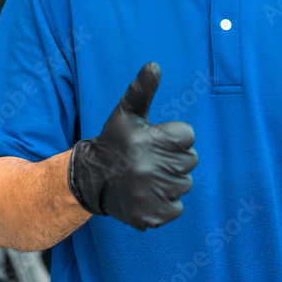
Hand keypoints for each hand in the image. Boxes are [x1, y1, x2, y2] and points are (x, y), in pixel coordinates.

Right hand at [68, 62, 196, 229]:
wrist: (92, 179)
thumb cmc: (115, 141)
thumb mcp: (127, 112)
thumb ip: (142, 88)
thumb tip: (155, 65)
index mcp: (148, 139)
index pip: (188, 136)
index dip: (172, 137)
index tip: (153, 140)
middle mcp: (150, 168)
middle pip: (190, 161)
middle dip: (173, 158)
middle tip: (148, 159)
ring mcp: (152, 194)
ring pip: (184, 184)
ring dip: (170, 181)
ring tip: (146, 176)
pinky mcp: (152, 215)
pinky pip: (176, 207)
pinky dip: (165, 203)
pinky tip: (146, 194)